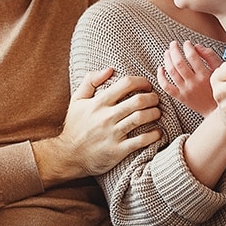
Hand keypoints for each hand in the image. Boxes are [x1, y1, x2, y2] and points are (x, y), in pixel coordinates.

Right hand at [41, 68, 160, 181]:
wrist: (68, 156)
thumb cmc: (75, 126)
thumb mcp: (77, 100)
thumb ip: (90, 81)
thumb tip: (109, 69)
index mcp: (99, 102)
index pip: (126, 84)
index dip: (141, 81)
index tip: (147, 85)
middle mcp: (107, 116)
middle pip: (138, 101)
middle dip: (152, 98)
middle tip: (155, 99)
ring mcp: (113, 134)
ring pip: (141, 118)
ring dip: (155, 113)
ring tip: (157, 112)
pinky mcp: (118, 150)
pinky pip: (141, 141)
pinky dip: (153, 135)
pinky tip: (158, 132)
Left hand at [157, 40, 221, 116]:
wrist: (216, 110)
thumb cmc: (218, 88)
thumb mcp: (219, 70)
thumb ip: (210, 56)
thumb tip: (196, 46)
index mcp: (205, 75)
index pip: (192, 56)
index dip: (187, 47)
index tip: (187, 43)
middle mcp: (194, 83)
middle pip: (179, 63)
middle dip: (174, 50)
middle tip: (173, 43)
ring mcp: (185, 91)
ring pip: (171, 72)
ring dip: (167, 59)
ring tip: (167, 52)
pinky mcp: (180, 97)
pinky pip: (166, 86)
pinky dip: (161, 76)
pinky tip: (161, 68)